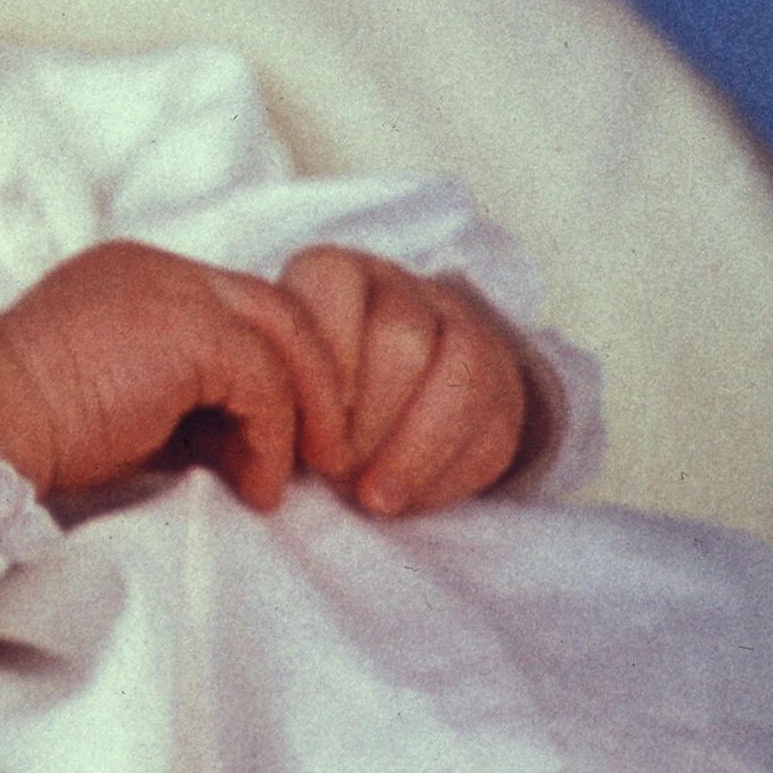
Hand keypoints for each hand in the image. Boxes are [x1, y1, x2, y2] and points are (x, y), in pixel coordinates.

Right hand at [0, 241, 347, 511]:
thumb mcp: (121, 405)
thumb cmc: (33, 431)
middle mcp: (160, 269)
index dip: (267, 373)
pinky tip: (255, 488)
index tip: (271, 443)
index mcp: (136, 278)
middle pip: (273, 308)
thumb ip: (178, 402)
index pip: (234, 310)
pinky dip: (273, 439)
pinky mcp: (192, 331)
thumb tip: (236, 443)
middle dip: (311, 383)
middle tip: (323, 455)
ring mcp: (176, 289)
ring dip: (304, 415)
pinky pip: (266, 381)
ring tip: (292, 481)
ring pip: (285, 335)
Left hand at [274, 250, 547, 517]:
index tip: (307, 436)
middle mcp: (401, 289)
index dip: (326, 366)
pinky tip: (410, 498)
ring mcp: (460, 329)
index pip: (335, 283)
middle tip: (338, 469)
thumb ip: (275, 394)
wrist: (372, 411)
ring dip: (415, 448)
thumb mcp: (275, 386)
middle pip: (402, 338)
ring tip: (376, 496)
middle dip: (369, 419)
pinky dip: (449, 474)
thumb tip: (270, 434)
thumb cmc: (303, 401)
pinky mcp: (502, 386)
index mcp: (335, 274)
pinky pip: (495, 425)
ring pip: (464, 369)